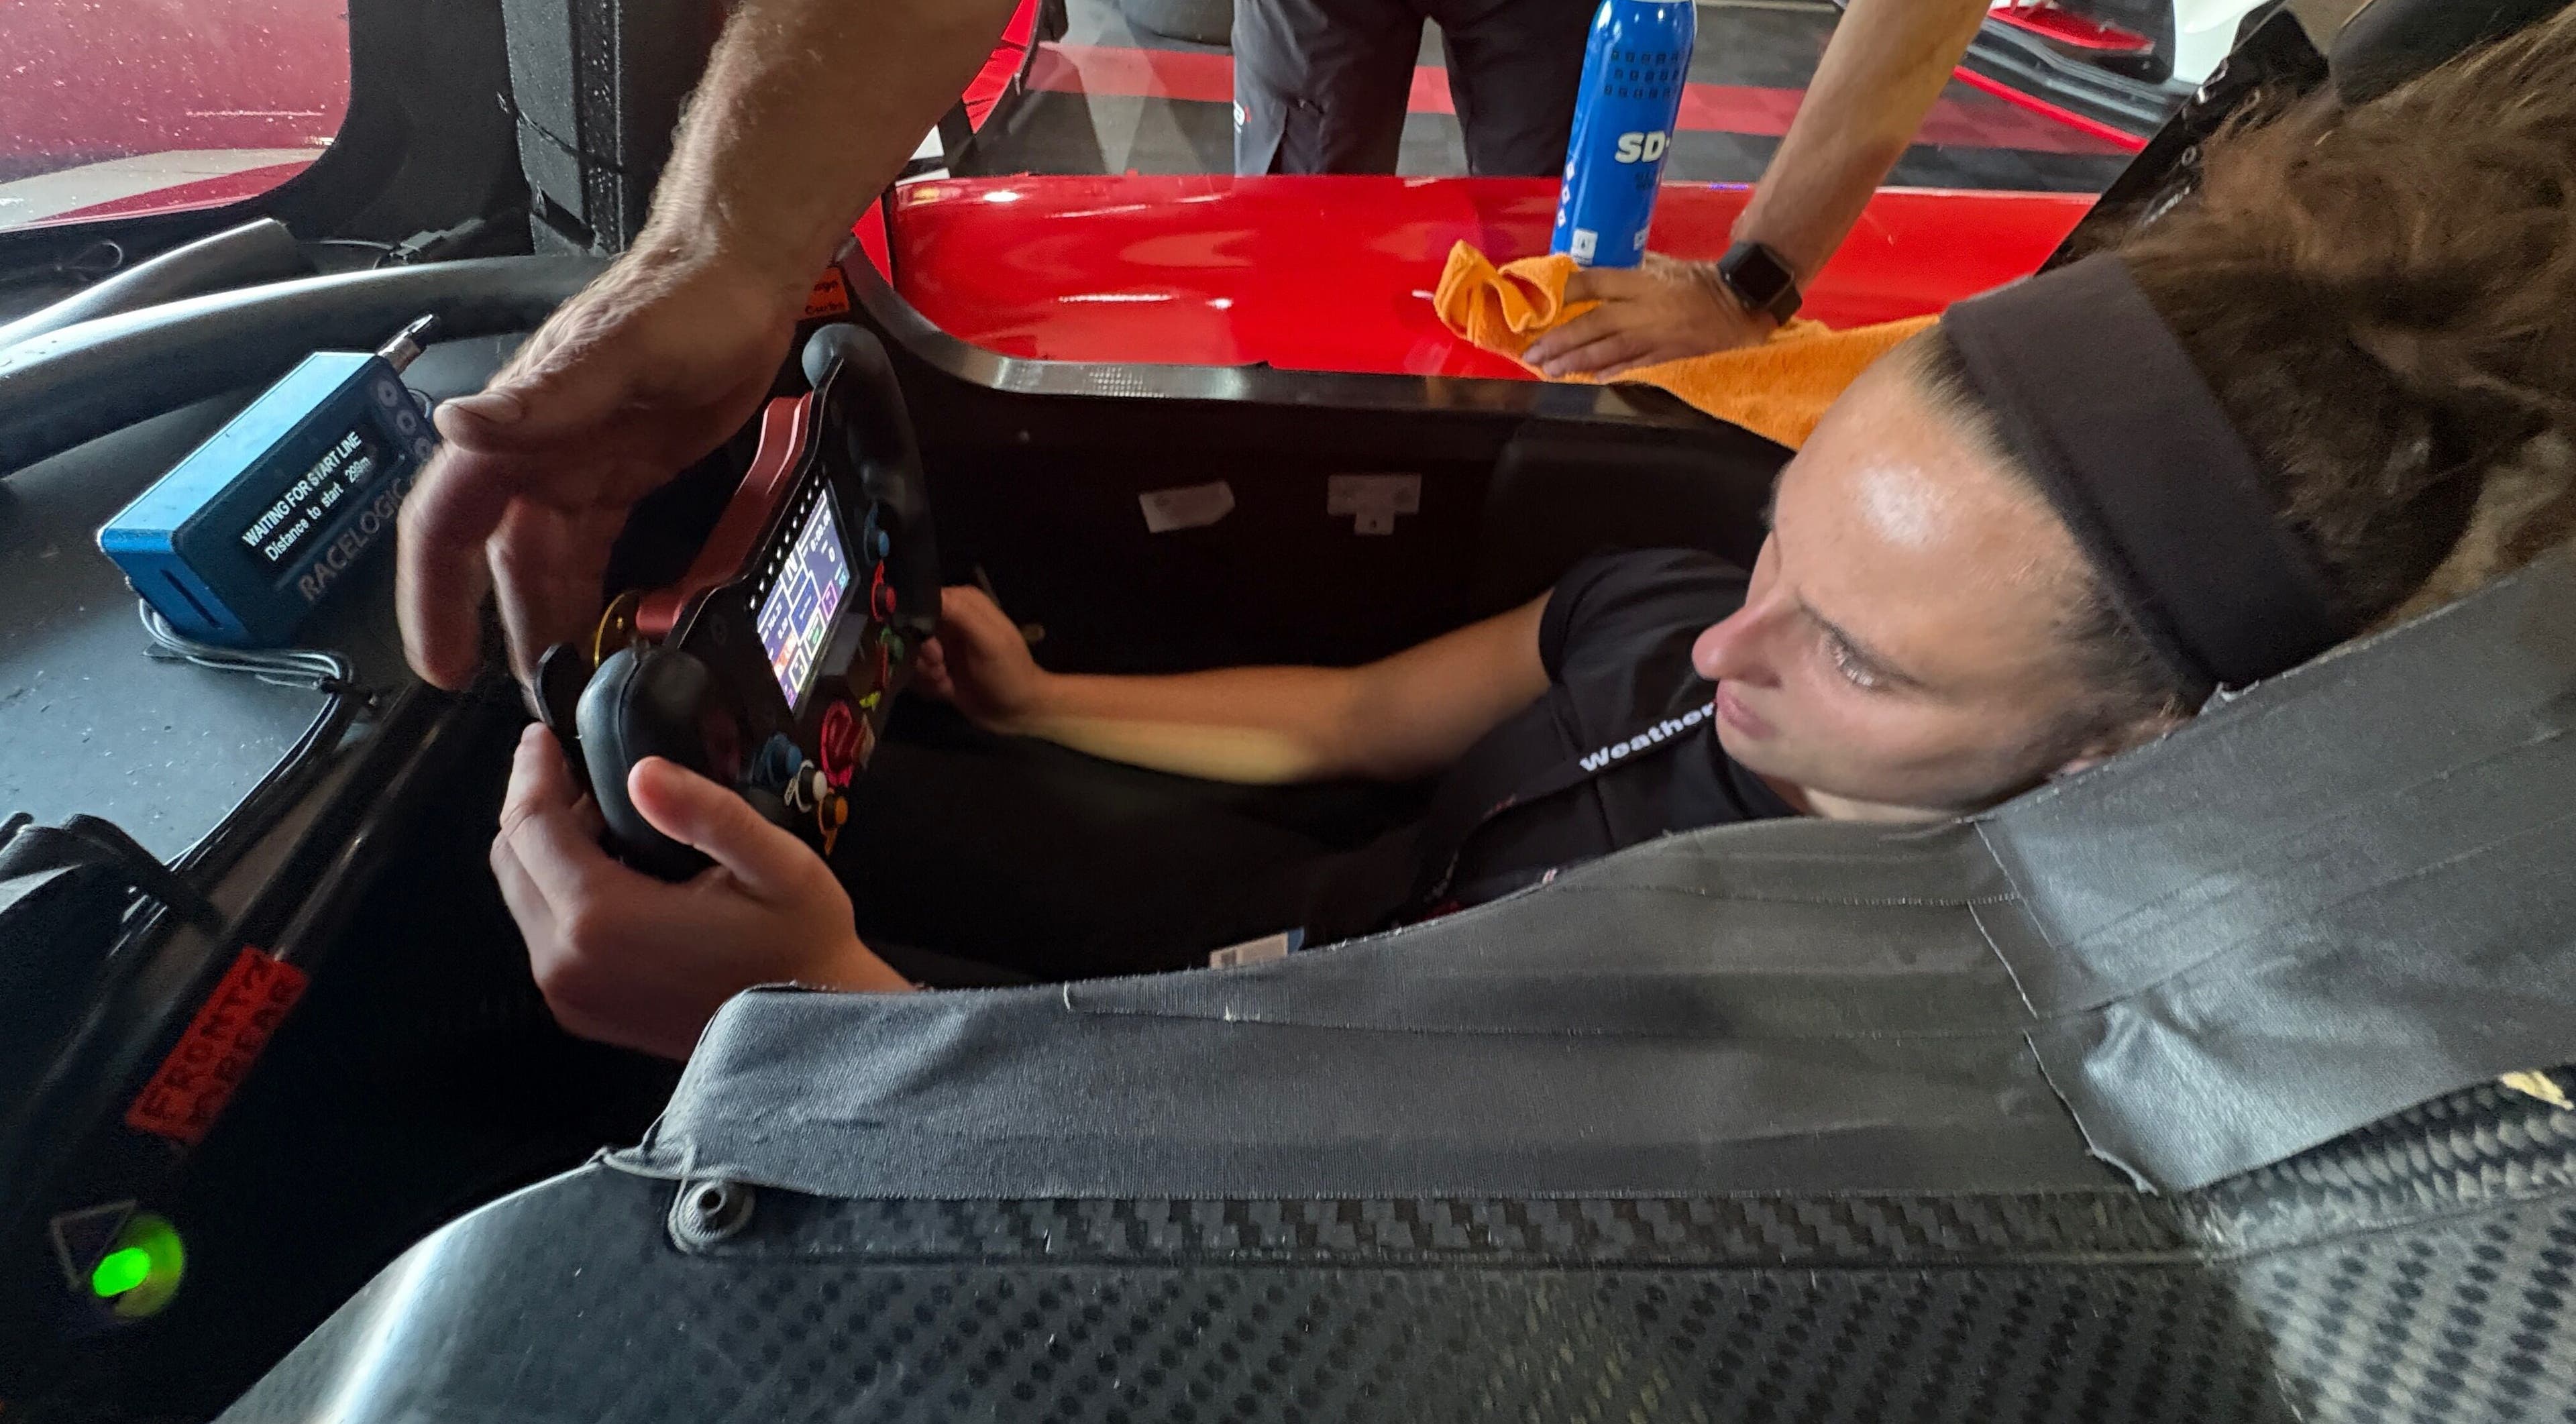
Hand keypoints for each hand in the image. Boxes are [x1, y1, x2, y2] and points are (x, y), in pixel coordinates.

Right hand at [398, 249, 807, 690]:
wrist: (741, 276)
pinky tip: (597, 633)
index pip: (445, 521)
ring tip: (563, 687)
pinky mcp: (622, 476)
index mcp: (515, 427)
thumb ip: (540, 398)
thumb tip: (456, 423)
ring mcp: (577, 467)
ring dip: (544, 623)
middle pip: (492, 559)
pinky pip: (590, 547)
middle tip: (521, 700)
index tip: (438, 662)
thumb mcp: (615, 351)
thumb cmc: (681, 300)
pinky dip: (586, 592)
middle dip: (494, 630)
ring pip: (543, 562)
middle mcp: (534, 454)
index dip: (431, 596)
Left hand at [490, 724, 910, 1059]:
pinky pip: (542, 934)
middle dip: (533, 804)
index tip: (544, 732)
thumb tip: (641, 771)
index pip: (531, 826)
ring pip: (522, 896)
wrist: (811, 1037)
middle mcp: (564, 961)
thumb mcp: (776, 865)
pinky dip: (558, 890)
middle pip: (512, 860)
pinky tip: (610, 870)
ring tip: (600, 815)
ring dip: (546, 848)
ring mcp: (567, 993)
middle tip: (571, 766)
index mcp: (601, 919)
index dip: (532, 771)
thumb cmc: (801, 944)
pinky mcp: (579, 1012)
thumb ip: (706, 812)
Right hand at [912, 585, 1050, 732]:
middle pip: (912, 628)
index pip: (923, 599)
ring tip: (946, 681)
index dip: (920, 624)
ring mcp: (942, 644)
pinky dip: (928, 683)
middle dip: (923, 653)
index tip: (933, 649)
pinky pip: (916, 670)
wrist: (1017, 712)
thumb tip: (920, 593)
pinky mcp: (938, 666)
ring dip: (926, 672)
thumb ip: (959, 613)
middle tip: (940, 668)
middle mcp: (950, 619)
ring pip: (911, 652)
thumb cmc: (1008, 673)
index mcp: (964, 601)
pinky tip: (946, 689)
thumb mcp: (988, 640)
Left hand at [1521, 253, 1776, 378]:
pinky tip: (1588, 377)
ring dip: (1575, 361)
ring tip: (1549, 369)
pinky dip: (1609, 372)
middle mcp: (1644, 308)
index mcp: (1641, 280)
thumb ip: (1625, 271)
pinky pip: (1632, 365)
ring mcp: (1655, 335)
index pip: (1594, 283)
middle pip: (1594, 323)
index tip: (1539, 305)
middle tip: (1533, 353)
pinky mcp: (1666, 356)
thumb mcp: (1660, 265)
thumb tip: (1586, 275)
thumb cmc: (1697, 282)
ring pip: (1607, 349)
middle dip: (1560, 340)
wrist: (1739, 304)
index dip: (1564, 294)